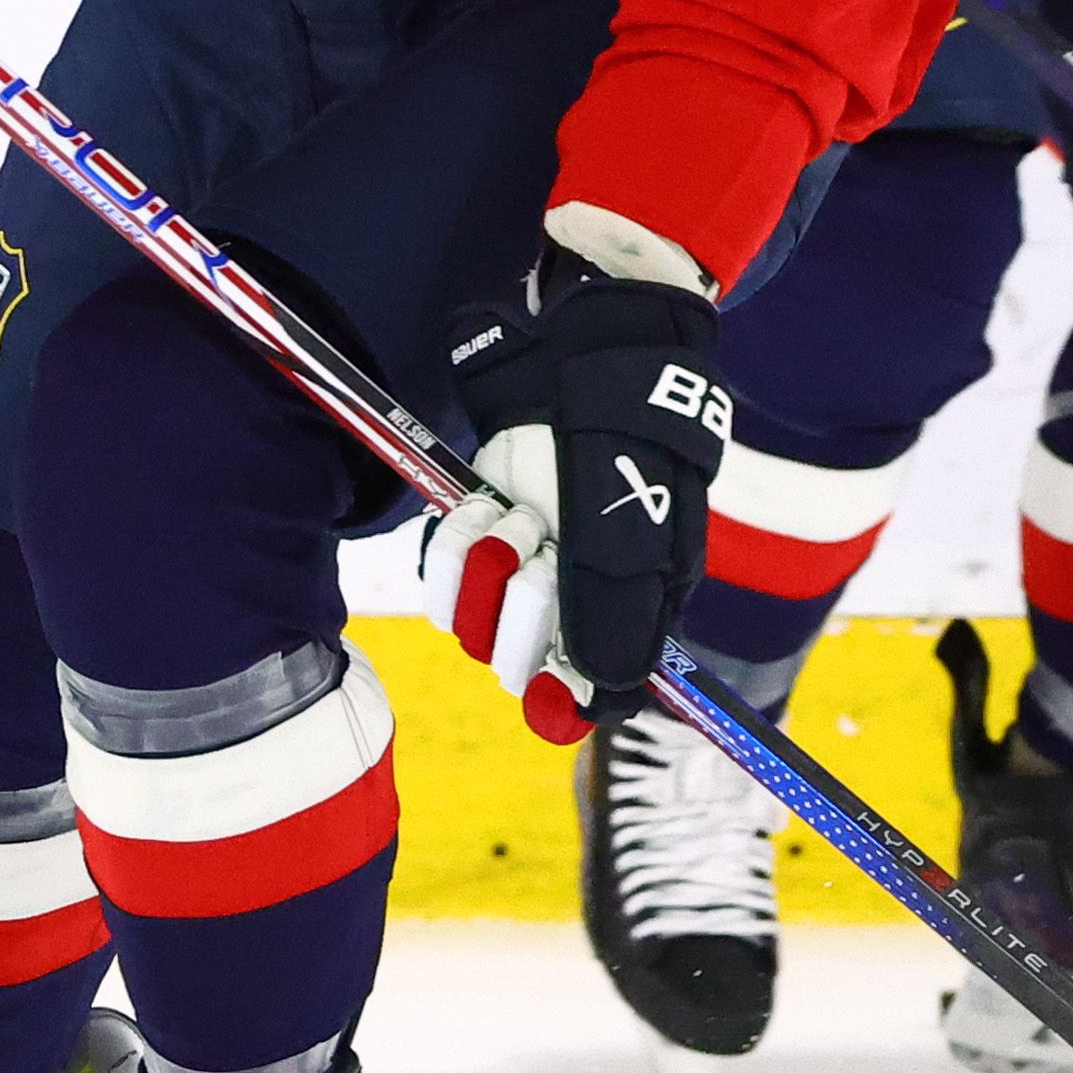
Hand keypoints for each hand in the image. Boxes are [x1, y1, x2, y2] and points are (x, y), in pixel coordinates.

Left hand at [424, 244, 731, 743]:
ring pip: (470, 623)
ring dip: (485, 566)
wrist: (593, 366)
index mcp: (626, 613)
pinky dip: (454, 544)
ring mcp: (519, 568)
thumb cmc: (626, 453)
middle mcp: (569, 602)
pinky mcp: (477, 534)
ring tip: (516, 514)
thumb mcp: (633, 540)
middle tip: (542, 551)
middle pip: (516, 664)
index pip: (587, 695)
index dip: (562, 697)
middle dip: (521, 610)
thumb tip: (598, 706)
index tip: (548, 689)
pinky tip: (481, 503)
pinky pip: (440, 577)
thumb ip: (617, 624)